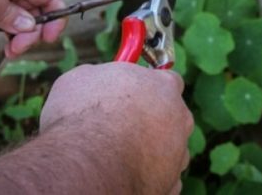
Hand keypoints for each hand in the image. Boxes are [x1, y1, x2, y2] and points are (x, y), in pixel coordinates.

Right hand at [40, 63, 193, 193]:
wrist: (85, 164)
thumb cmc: (82, 116)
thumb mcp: (81, 78)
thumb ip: (101, 76)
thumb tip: (96, 78)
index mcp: (163, 86)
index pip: (169, 80)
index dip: (150, 86)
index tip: (136, 91)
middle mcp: (179, 118)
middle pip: (173, 115)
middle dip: (153, 119)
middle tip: (124, 125)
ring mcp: (178, 153)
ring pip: (170, 148)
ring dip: (152, 149)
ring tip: (120, 153)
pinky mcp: (171, 184)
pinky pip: (165, 178)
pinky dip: (148, 175)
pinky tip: (126, 173)